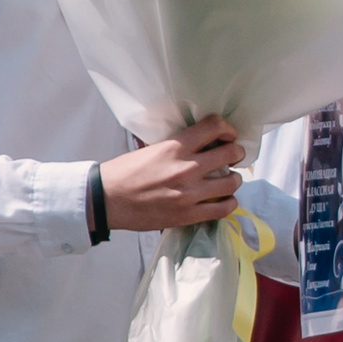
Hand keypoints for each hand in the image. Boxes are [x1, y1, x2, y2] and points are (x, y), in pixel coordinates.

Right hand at [102, 116, 242, 230]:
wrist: (106, 200)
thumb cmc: (125, 172)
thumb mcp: (152, 148)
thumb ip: (178, 146)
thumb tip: (200, 143)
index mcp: (175, 147)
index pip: (214, 127)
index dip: (228, 129)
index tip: (228, 135)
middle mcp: (186, 168)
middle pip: (230, 153)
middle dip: (236, 153)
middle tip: (233, 157)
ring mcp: (189, 193)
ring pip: (232, 182)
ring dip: (234, 179)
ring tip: (227, 180)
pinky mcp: (188, 214)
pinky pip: (224, 208)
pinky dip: (229, 203)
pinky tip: (223, 200)